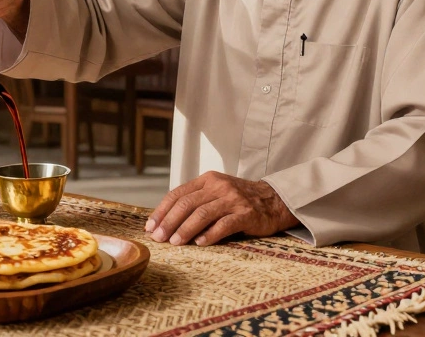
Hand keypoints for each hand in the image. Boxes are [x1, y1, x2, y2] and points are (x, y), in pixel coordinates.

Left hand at [145, 171, 298, 245]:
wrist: (273, 200)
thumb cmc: (239, 200)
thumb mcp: (215, 193)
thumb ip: (195, 201)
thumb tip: (166, 221)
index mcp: (207, 180)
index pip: (178, 194)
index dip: (162, 210)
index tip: (151, 226)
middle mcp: (218, 187)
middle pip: (187, 204)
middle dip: (169, 222)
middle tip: (158, 238)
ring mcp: (233, 200)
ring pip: (203, 213)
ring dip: (185, 229)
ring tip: (175, 242)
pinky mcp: (246, 214)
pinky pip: (224, 224)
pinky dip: (210, 234)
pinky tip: (200, 243)